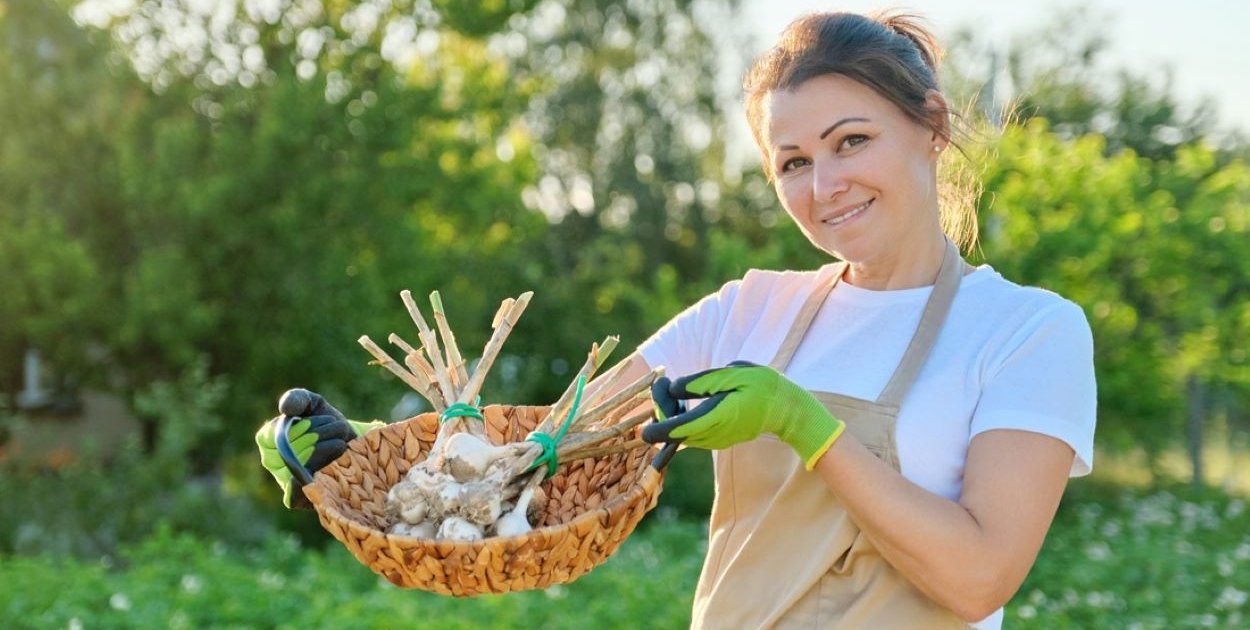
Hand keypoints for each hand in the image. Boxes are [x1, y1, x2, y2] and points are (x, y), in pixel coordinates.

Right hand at [255, 388, 383, 507]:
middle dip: (314, 436)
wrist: (353, 444)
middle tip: (338, 426)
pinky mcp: (301, 499)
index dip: (291, 429)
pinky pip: (298, 491)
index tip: (308, 420)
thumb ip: (298, 399)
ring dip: (322, 450)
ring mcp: (287, 481)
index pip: (269, 437)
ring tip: (342, 440)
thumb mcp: (313, 404)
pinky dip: (317, 475)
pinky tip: (335, 462)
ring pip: (296, 468)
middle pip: (285, 452)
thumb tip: (285, 409)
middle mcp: (274, 463)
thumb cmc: (327, 422)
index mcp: (269, 440)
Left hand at [642, 362, 844, 469]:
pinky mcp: (716, 439)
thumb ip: (701, 382)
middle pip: (672, 432)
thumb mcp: (733, 374)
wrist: (786, 410)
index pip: (674, 431)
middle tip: (663, 382)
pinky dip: (680, 418)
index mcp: (713, 418)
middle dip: (661, 408)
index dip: (654, 424)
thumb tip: (673, 388)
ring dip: (670, 413)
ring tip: (671, 387)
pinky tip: (684, 400)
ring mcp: (713, 440)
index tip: (650, 404)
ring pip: (679, 433)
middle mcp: (710, 435)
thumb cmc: (762, 387)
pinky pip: (690, 432)